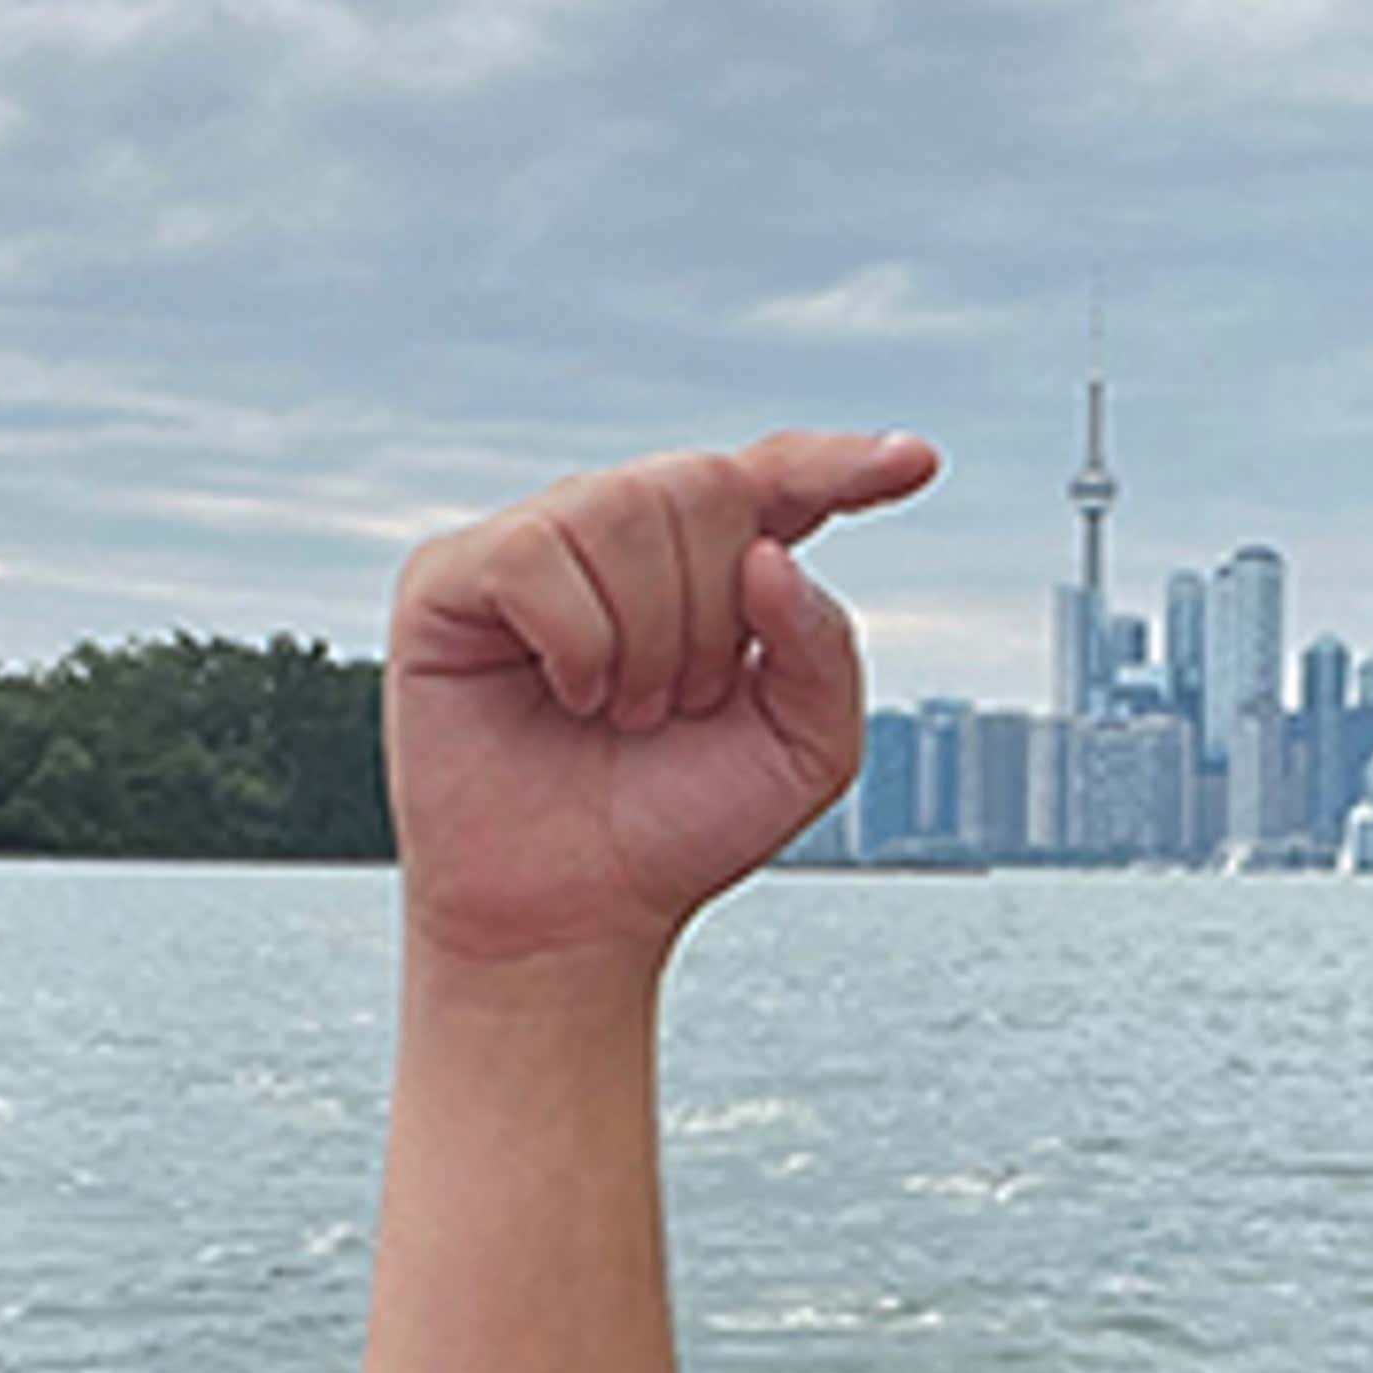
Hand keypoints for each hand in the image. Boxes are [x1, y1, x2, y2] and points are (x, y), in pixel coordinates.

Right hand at [386, 430, 938, 965]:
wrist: (580, 909)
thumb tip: (767, 554)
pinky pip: (537, 555)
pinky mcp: (455, 576)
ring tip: (628, 712)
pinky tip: (570, 695)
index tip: (918, 464)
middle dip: (719, 616)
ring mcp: (538, 546)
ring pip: (623, 508)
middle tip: (685, 705)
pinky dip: (578, 645)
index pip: (785, 478)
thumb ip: (825, 650)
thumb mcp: (806, 751)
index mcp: (722, 565)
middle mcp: (627, 534)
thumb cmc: (684, 824)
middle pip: (708, 485)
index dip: (844, 463)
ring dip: (651, 640)